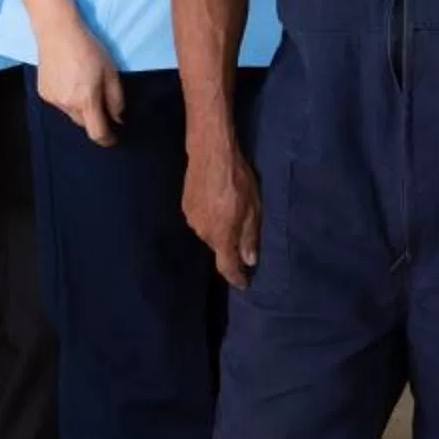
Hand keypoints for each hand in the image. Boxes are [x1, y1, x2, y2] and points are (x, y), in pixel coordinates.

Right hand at [37, 20, 125, 144]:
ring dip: (80, 108)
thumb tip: (118, 119)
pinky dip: (68, 99)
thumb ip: (116, 99)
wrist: (57, 31)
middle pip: (84, 123)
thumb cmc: (88, 49)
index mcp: (86, 100)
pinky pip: (60, 104)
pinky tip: (69, 81)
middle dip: (94, 119)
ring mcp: (53, 100)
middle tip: (100, 102)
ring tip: (83, 85)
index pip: (97, 132)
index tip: (114, 138)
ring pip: (71, 114)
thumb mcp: (110, 72)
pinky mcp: (43, 93)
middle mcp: (67, 104)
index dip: (107, 139)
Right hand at [183, 140, 263, 287]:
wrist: (211, 153)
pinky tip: (217, 204)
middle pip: (218, 249)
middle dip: (231, 248)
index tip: (244, 284)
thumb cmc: (238, 179)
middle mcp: (203, 233)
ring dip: (220, 231)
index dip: (236, 278)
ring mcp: (191, 220)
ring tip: (230, 214)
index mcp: (222, 236)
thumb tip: (249, 260)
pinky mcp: (186, 207)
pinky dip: (211, 219)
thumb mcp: (253, 208)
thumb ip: (249, 237)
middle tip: (243, 237)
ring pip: (209, 234)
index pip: (227, 267)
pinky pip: (201, 221)